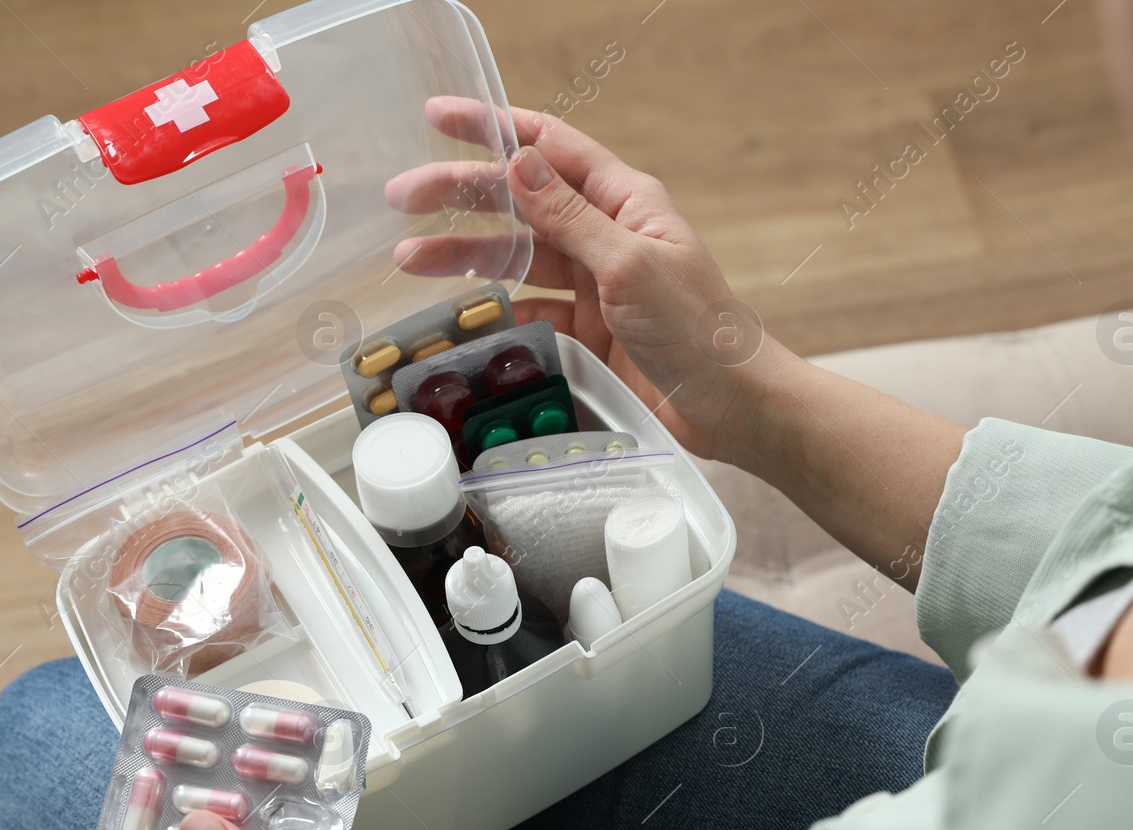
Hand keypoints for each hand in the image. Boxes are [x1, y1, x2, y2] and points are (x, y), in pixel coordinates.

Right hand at [384, 97, 765, 464]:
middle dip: (461, 196)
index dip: (493, 128)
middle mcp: (605, 234)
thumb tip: (517, 164)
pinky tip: (457, 316)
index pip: (548, 147)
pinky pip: (527, 312)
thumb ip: (569, 217)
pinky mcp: (585, 331)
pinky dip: (492, 313)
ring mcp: (593, 284)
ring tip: (408, 260)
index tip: (439, 118)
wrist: (729, 407)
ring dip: (465, 257)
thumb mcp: (630, 264)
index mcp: (625, 200)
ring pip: (516, 258)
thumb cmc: (699, 329)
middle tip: (403, 198)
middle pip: (521, 201)